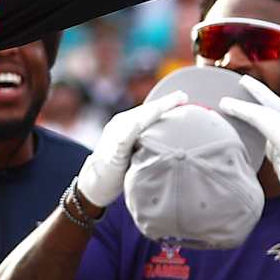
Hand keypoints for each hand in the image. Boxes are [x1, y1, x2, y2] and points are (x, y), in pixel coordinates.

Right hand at [75, 91, 187, 208]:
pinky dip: (131, 131)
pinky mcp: (112, 151)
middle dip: (164, 103)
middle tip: (183, 96)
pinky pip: (123, 139)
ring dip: (153, 111)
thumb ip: (149, 141)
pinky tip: (140, 124)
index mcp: (126, 123)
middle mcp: (120, 124)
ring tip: (169, 104)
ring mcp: (115, 136)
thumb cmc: (119, 168)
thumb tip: (176, 141)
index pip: (149, 110)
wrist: (95, 183)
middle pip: (145, 112)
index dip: (166, 103)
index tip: (183, 97)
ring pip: (136, 120)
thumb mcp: (136, 150)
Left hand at [218, 74, 279, 214]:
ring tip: (225, 102)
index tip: (248, 86)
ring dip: (243, 106)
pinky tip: (234, 111)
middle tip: (241, 79)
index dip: (262, 95)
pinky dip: (247, 115)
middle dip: (256, 90)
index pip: (277, 106)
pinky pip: (264, 124)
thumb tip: (256, 135)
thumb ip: (273, 140)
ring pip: (265, 112)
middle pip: (273, 102)